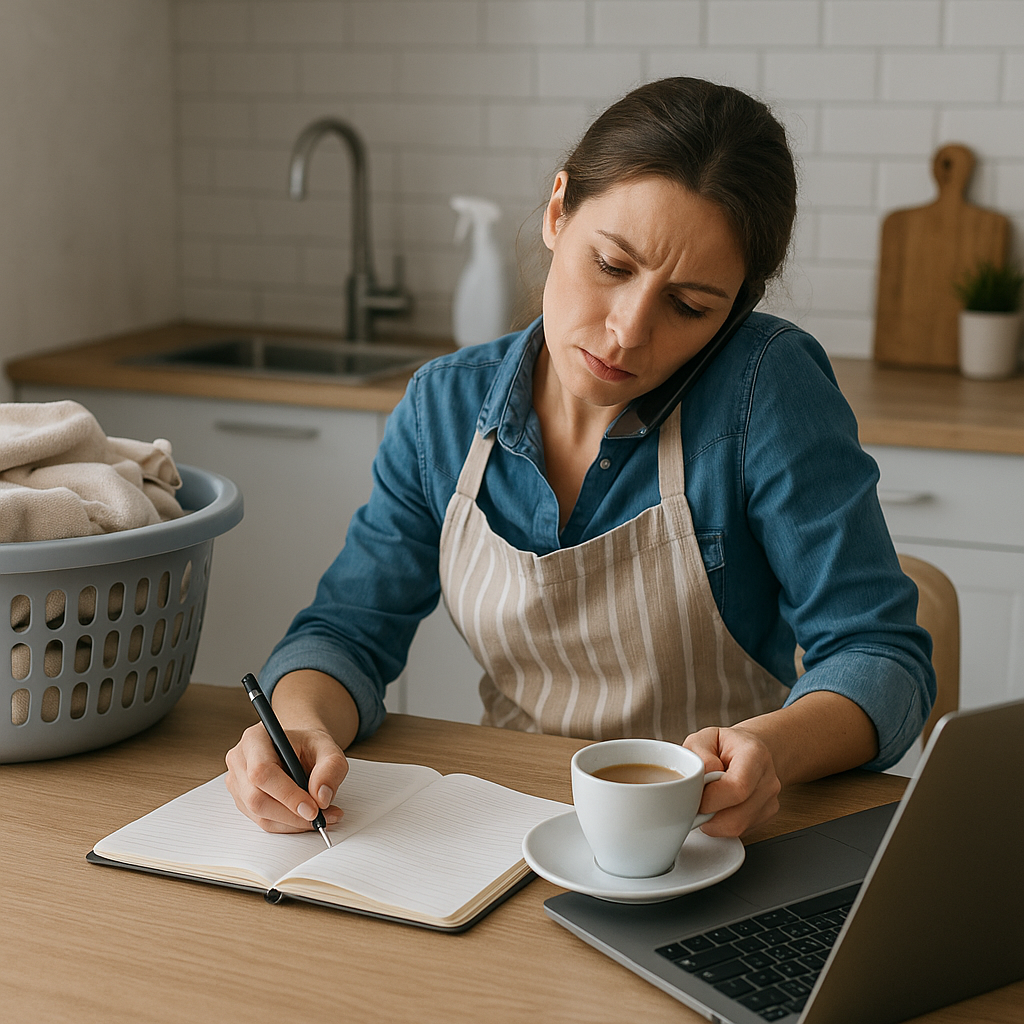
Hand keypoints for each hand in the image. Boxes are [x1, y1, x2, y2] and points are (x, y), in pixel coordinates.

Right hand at [224, 722, 348, 833]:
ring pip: (260, 814)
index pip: (262, 772)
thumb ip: (330, 769)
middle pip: (256, 798)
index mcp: (256, 739)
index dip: (287, 794)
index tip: (313, 809)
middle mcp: (240, 760)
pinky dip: (288, 824)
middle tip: (321, 817)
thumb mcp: (329, 749)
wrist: (300, 749)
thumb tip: (321, 798)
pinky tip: (307, 818)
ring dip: (293, 822)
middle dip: (292, 814)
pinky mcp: (242, 801)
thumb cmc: (310, 746)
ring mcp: (237, 783)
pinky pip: (263, 821)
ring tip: (322, 817)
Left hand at [683, 726, 781, 837]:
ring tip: (709, 799)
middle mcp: (768, 780)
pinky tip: (721, 805)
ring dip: (714, 820)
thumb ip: (697, 754)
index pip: (737, 788)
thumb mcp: (704, 738)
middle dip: (709, 813)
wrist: (750, 750)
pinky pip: (740, 830)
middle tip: (698, 799)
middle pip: (737, 816)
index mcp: (754, 755)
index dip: (711, 799)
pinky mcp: (767, 816)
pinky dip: (723, 823)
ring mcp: (770, 801)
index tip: (696, 795)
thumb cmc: (726, 745)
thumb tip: (696, 779)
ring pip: (737, 828)